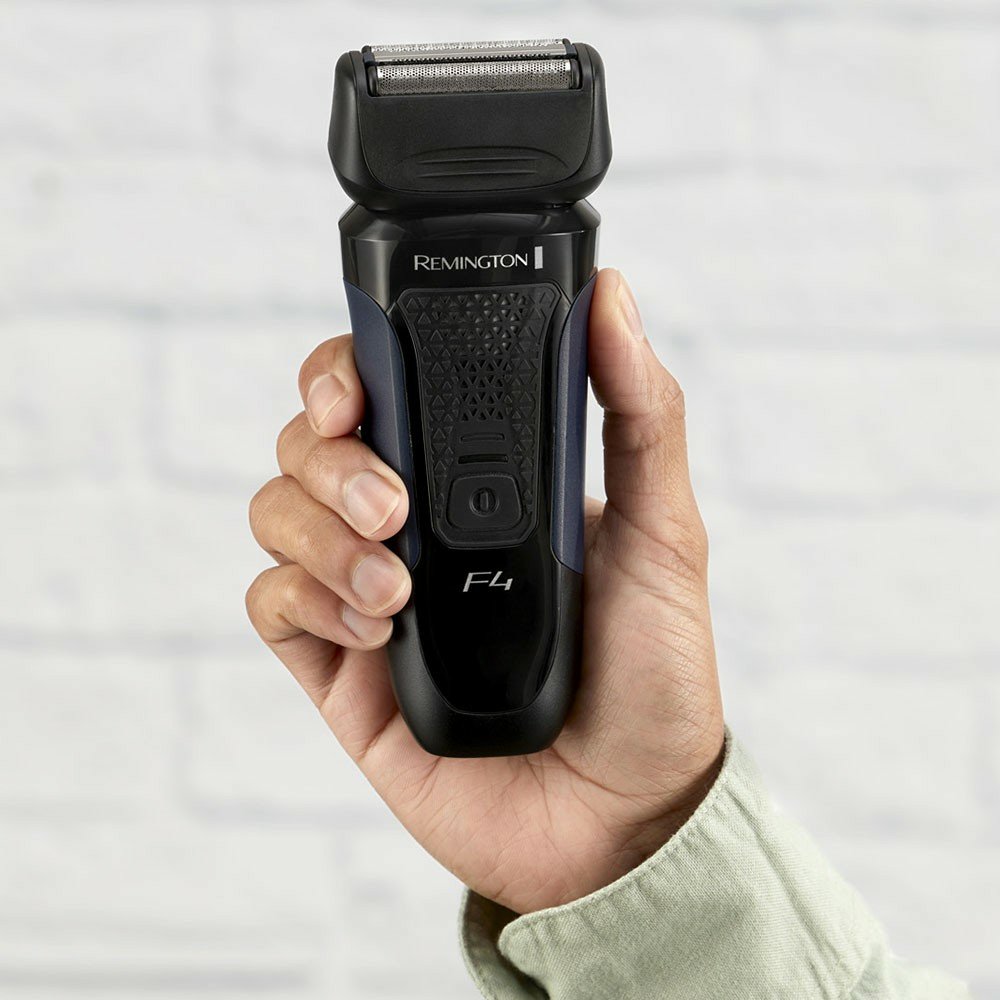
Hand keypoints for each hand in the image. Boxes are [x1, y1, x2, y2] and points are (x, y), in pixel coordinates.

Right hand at [246, 269, 723, 914]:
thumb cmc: (653, 674)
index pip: (385, 390)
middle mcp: (415, 525)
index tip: (355, 387)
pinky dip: (306, 598)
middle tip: (395, 506)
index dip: (349, 369)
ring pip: (277, 511)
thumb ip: (640, 414)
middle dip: (332, 458)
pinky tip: (376, 629)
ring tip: (397, 588)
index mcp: (481, 480)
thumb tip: (616, 298)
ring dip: (321, 534)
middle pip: (312, 443)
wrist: (625, 815)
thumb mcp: (665, 533)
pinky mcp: (340, 668)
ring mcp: (369, 593)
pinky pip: (273, 602)